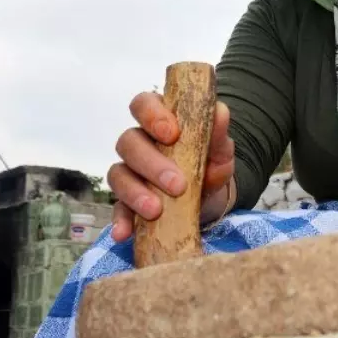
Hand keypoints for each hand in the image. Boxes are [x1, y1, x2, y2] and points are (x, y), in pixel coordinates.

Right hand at [106, 92, 235, 241]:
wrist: (211, 197)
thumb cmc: (209, 162)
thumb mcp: (220, 148)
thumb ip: (218, 132)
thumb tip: (220, 112)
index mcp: (159, 121)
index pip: (143, 104)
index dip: (152, 115)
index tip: (172, 133)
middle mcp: (138, 143)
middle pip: (128, 142)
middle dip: (151, 163)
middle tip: (177, 184)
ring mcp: (130, 172)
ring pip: (118, 174)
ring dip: (135, 193)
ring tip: (155, 211)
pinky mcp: (127, 201)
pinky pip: (117, 209)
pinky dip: (119, 221)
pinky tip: (123, 233)